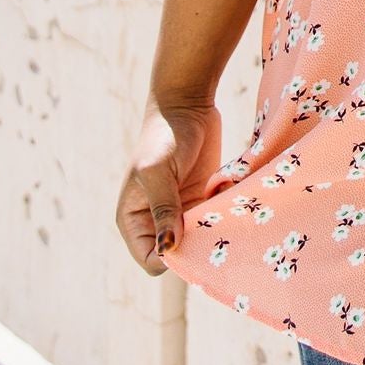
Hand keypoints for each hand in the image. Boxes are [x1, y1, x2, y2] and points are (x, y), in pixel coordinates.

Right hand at [114, 102, 221, 274]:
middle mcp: (155, 221)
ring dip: (212, 234)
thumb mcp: (158, 171)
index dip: (172, 258)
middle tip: (215, 228)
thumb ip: (164, 208)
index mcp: (133, 219)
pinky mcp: (201, 201)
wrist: (187, 105)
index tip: (195, 239)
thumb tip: (168, 248)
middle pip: (177, 256)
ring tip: (224, 215)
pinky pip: (212, 224)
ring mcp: (180, 213)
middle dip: (196, 248)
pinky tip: (231, 204)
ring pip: (198, 242)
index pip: (150, 259)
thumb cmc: (164, 135)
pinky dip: (223, 220)